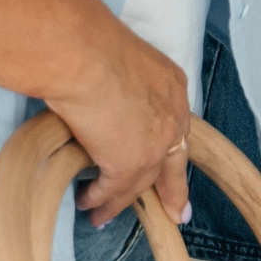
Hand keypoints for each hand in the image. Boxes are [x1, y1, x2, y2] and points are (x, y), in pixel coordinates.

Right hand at [49, 14, 192, 227]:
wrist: (82, 54)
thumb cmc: (90, 45)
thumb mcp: (121, 61)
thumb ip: (122, 83)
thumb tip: (103, 93)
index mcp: (172, 86)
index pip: (175, 125)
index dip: (172, 146)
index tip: (172, 159)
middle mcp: (172, 117)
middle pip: (173, 161)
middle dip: (173, 190)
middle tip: (177, 213)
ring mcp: (154, 143)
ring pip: (139, 182)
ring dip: (118, 201)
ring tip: (102, 215)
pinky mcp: (129, 164)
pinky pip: (113, 190)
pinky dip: (98, 199)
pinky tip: (88, 204)